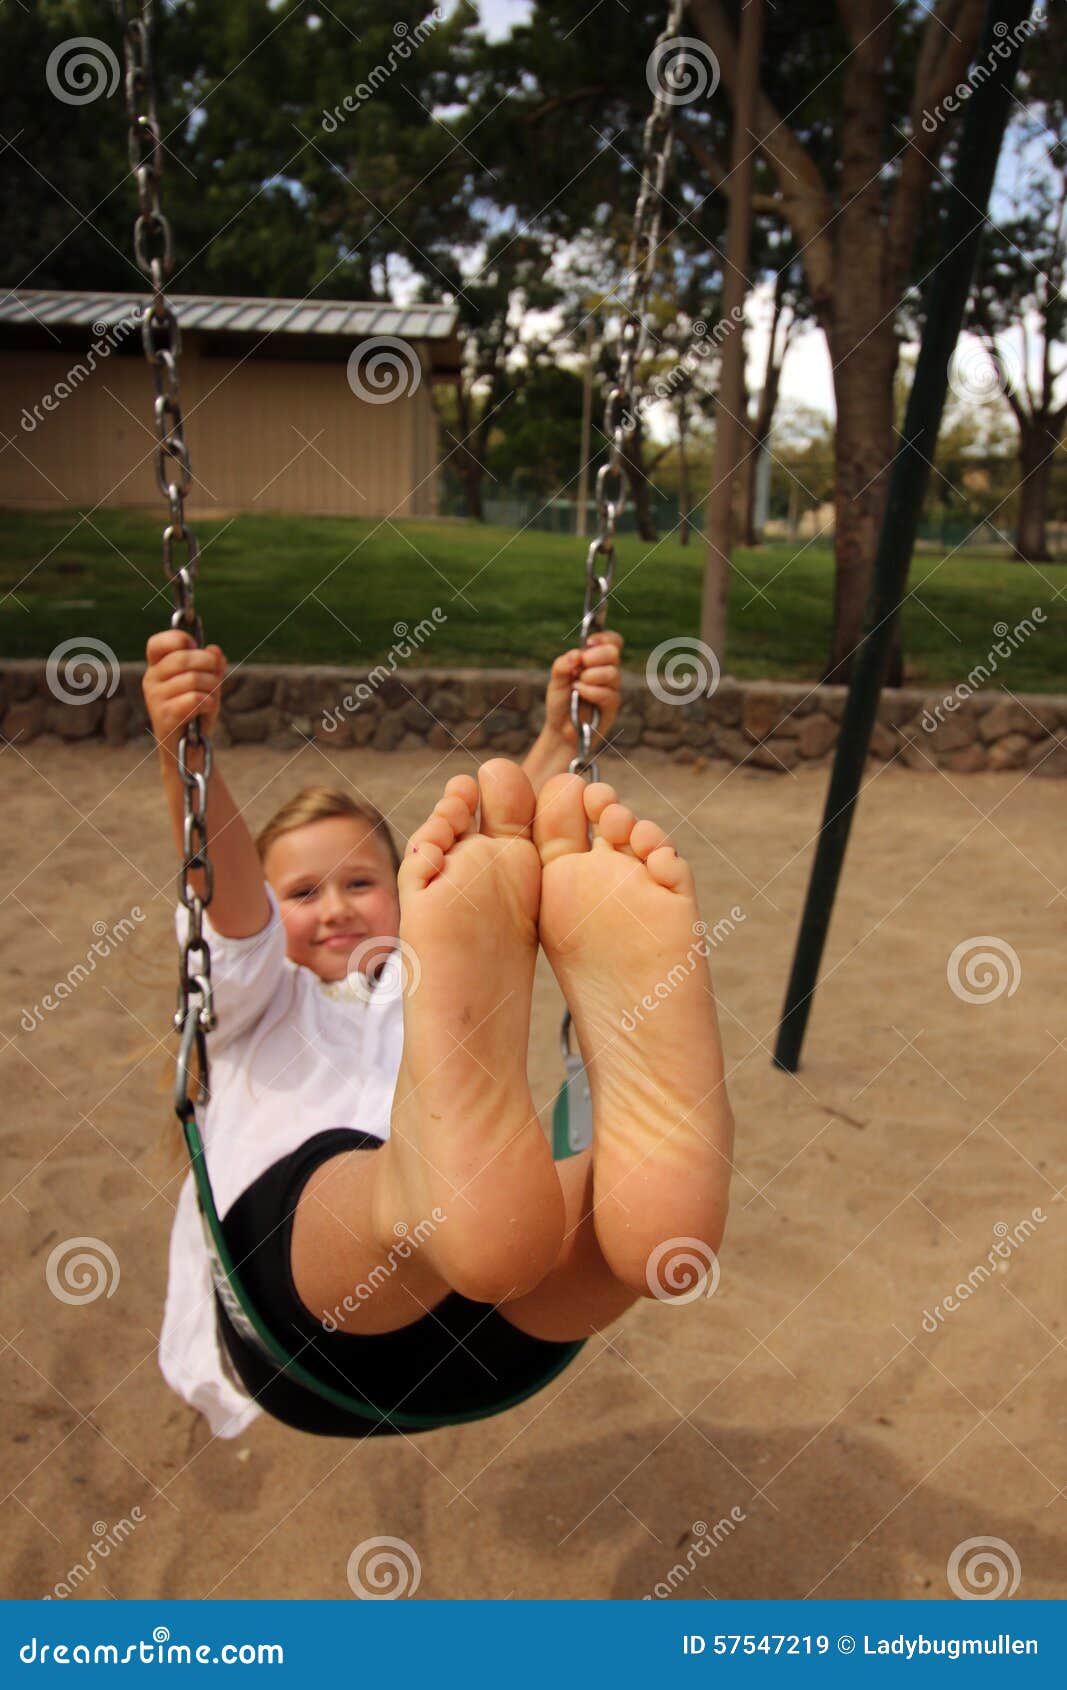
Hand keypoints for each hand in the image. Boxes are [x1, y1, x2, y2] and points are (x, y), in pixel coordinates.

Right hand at [143, 629, 225, 743]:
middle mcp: (151, 680)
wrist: (190, 750)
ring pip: (192, 679)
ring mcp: (155, 698)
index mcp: (158, 668)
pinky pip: (194, 699)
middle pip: (182, 658)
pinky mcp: (164, 716)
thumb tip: (214, 650)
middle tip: (215, 678)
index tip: (195, 647)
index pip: (157, 643)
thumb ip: (212, 666)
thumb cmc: (198, 713)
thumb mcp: (209, 684)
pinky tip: (207, 709)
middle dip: (208, 665)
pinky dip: (209, 703)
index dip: (178, 639)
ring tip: (211, 698)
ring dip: (212, 688)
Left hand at [543, 629, 623, 746]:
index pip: (612, 641)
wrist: (560, 730)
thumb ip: (563, 664)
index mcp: (596, 661)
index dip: (604, 637)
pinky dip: (590, 692)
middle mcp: (607, 672)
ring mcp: (612, 688)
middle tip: (579, 668)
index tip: (589, 643)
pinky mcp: (612, 706)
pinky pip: (608, 693)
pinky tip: (579, 695)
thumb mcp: (555, 680)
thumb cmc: (561, 703)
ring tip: (576, 686)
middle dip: (594, 656)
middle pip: (613, 652)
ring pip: (612, 673)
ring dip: (590, 677)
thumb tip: (577, 655)